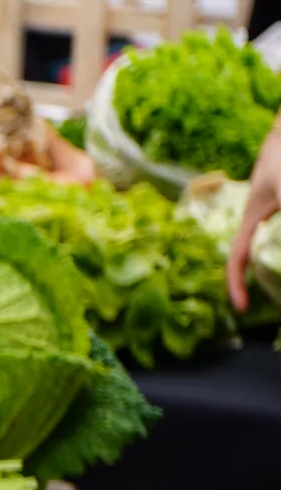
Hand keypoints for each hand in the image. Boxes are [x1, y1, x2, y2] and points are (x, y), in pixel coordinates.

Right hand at [228, 118, 280, 311]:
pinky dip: (277, 254)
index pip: (236, 260)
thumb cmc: (280, 158)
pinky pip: (275, 241)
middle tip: (274, 301)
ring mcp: (275, 218)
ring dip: (274, 269)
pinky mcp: (280, 211)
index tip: (243, 307)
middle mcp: (262, 224)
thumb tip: (280, 251)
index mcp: (250, 222)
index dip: (236, 286)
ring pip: (271, 250)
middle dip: (265, 282)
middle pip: (256, 260)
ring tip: (277, 286)